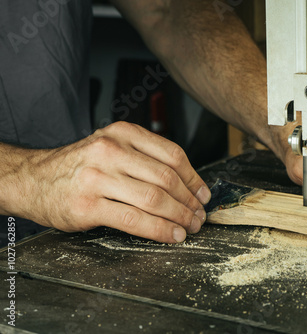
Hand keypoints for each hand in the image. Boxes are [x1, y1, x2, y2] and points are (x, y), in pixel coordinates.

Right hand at [15, 122, 210, 242]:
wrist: (34, 179)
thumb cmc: (81, 166)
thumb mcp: (112, 146)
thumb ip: (145, 156)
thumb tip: (188, 183)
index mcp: (122, 133)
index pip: (172, 154)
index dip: (194, 178)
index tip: (203, 194)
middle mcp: (111, 150)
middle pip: (167, 178)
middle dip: (190, 201)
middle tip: (199, 216)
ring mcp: (98, 177)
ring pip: (154, 199)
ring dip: (179, 217)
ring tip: (190, 227)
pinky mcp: (88, 206)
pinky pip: (134, 220)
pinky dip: (159, 230)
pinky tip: (171, 236)